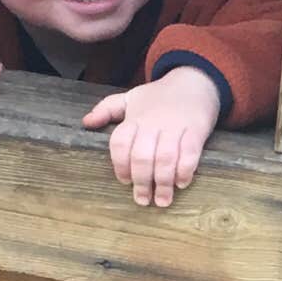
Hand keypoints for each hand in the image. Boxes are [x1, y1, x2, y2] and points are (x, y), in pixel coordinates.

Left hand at [82, 67, 221, 207]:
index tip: (124, 181)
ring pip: (165, 158)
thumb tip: (86, 123)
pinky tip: (181, 183)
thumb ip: (106, 109)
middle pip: (142, 156)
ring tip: (162, 201)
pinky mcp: (196, 129)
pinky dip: (184, 170)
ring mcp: (175, 126)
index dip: (120, 165)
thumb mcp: (130, 97)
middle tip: (143, 200)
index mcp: (135, 117)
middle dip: (141, 181)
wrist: (194, 80)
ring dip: (163, 183)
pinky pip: (189, 153)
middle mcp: (153, 123)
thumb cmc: (159, 95)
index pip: (120, 143)